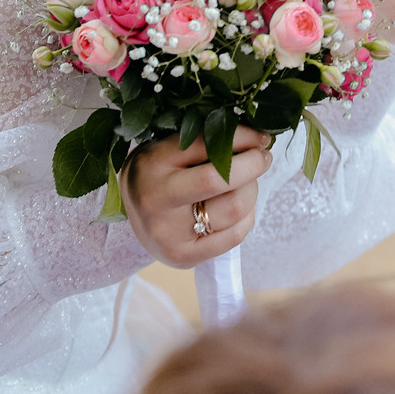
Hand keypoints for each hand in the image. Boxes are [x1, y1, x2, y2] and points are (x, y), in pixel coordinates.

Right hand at [121, 127, 273, 267]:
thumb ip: (203, 142)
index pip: (206, 145)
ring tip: (248, 183)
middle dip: (253, 165)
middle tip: (262, 157)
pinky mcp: (183, 257)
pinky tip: (241, 208)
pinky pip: (234, 236)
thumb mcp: (168, 148)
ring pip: (234, 208)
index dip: (242, 138)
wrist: (132, 216)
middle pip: (220, 180)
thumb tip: (253, 137)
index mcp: (153, 163)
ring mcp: (169, 233)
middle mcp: (157, 199)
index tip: (261, 137)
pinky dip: (247, 216)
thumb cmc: (157, 174)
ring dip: (251, 190)